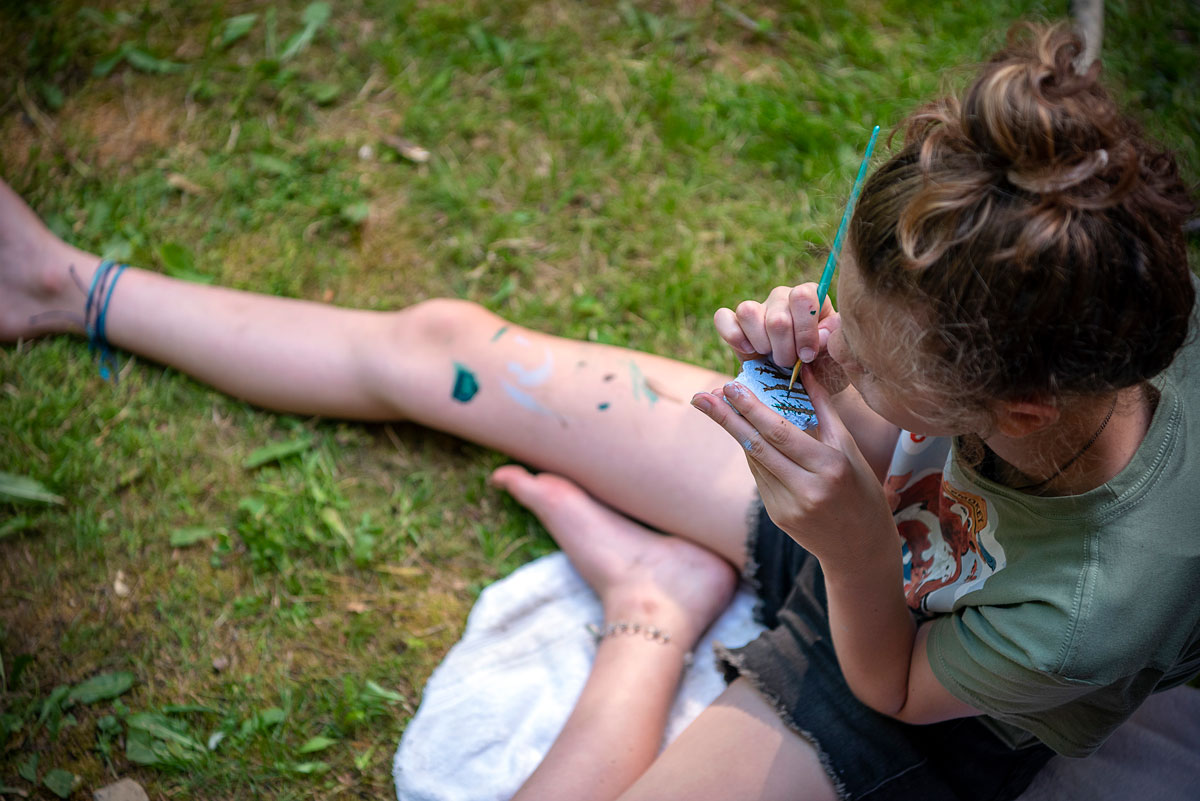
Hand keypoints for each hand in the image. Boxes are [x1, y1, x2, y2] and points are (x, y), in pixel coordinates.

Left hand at [692, 364, 895, 571]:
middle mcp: (807, 488)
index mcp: (830, 466)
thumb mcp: (850, 450)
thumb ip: (824, 410)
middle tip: (702, 396)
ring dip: (735, 432)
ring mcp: (789, 506)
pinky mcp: (777, 516)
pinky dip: (752, 453)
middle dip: (727, 418)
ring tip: (716, 406)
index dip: (752, 409)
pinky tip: (743, 434)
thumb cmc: (862, 492)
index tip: (730, 386)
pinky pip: (759, 476)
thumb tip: (804, 374)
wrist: (861, 548)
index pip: (781, 432)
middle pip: (758, 446)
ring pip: (755, 461)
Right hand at [713, 283, 834, 367]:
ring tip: (771, 357)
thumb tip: (821, 333)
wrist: (803, 384)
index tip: (808, 356)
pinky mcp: (735, 322)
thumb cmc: (824, 366)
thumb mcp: (838, 355)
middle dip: (784, 350)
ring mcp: (758, 308)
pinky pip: (723, 317)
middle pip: (776, 317)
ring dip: (761, 344)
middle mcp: (783, 297)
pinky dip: (733, 336)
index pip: (802, 297)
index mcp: (811, 296)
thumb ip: (834, 340)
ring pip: (748, 311)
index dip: (804, 331)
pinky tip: (749, 351)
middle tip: (790, 363)